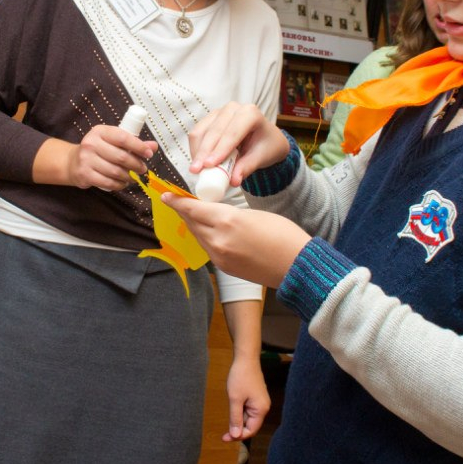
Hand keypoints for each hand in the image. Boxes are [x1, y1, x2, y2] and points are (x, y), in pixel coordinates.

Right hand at [35, 125, 156, 190]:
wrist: (72, 162)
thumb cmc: (98, 150)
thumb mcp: (112, 141)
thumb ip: (133, 143)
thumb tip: (153, 146)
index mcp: (100, 131)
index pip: (123, 138)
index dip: (138, 146)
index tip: (149, 154)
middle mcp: (91, 143)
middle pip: (121, 157)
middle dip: (136, 165)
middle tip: (142, 169)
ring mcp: (86, 160)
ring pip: (115, 171)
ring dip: (128, 176)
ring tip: (133, 177)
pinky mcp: (84, 174)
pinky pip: (108, 182)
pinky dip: (119, 185)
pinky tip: (123, 183)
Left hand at [162, 194, 308, 287]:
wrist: (297, 266)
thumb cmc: (283, 234)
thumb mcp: (253, 214)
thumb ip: (228, 213)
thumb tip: (213, 214)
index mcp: (227, 220)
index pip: (192, 208)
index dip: (177, 201)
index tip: (165, 195)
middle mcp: (218, 240)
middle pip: (192, 222)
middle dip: (184, 211)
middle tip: (179, 201)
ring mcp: (220, 256)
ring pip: (198, 236)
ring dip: (194, 225)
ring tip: (193, 214)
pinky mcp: (224, 268)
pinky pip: (208, 248)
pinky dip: (205, 237)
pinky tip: (209, 231)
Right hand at [188, 102, 288, 185]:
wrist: (265, 138)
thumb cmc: (266, 145)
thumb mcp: (262, 157)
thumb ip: (247, 167)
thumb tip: (233, 180)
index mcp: (251, 113)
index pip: (233, 132)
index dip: (220, 149)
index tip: (209, 165)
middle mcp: (233, 108)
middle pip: (214, 131)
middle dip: (204, 152)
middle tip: (196, 170)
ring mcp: (219, 112)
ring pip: (201, 131)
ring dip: (197, 151)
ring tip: (196, 170)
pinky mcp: (209, 120)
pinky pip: (197, 133)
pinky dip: (196, 149)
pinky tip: (198, 162)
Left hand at [225, 356, 269, 441]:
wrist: (246, 358)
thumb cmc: (240, 377)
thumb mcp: (235, 399)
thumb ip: (235, 418)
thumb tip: (235, 435)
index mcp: (261, 409)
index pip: (251, 430)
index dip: (238, 436)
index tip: (225, 438)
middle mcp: (263, 407)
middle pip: (250, 425)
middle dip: (237, 429)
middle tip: (223, 434)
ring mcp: (260, 402)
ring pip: (248, 418)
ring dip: (238, 420)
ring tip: (228, 411)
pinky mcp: (256, 397)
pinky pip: (248, 410)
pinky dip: (240, 412)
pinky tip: (232, 406)